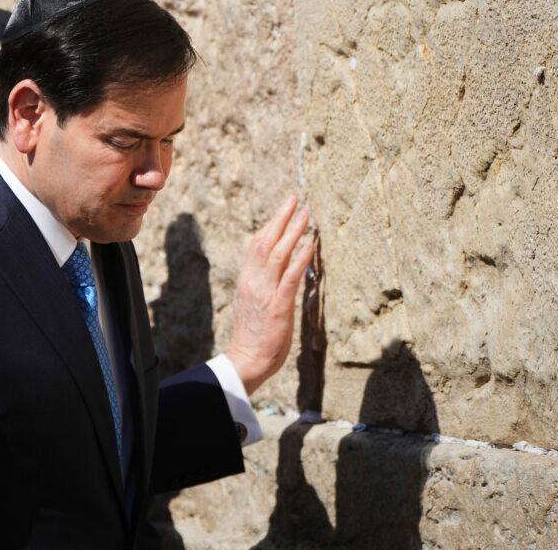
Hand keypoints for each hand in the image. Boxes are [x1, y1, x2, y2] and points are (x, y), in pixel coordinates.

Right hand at [226, 196, 316, 396]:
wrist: (246, 360)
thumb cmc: (253, 337)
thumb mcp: (252, 304)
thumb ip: (261, 286)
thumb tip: (274, 272)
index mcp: (247, 280)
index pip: (257, 245)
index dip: (270, 224)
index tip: (283, 209)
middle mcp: (254, 281)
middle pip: (266, 242)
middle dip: (281, 218)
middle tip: (295, 198)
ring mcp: (265, 293)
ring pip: (277, 253)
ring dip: (293, 231)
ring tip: (306, 214)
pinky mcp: (278, 306)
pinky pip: (290, 277)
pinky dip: (301, 258)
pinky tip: (311, 244)